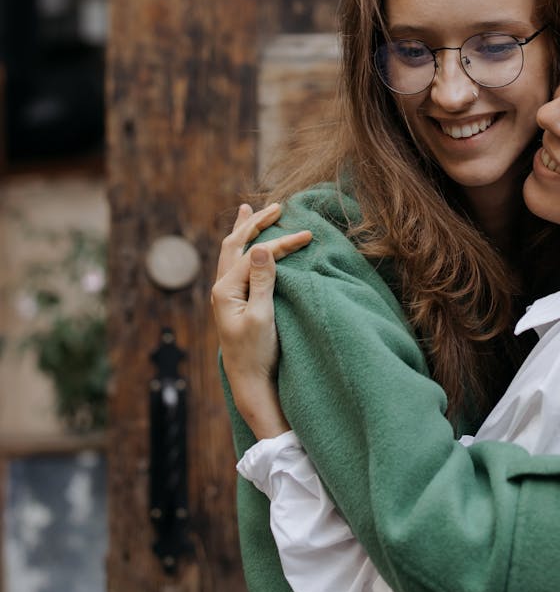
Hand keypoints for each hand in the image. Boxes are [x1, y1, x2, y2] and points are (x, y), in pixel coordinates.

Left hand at [212, 204, 311, 437]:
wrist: (250, 384)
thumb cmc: (257, 354)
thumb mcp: (262, 317)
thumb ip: (261, 280)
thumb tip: (259, 247)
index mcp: (224, 290)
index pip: (255, 255)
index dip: (281, 243)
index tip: (307, 235)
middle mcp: (221, 289)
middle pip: (235, 245)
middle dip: (255, 224)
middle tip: (276, 207)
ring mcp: (226, 296)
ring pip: (232, 253)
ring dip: (244, 232)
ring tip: (249, 212)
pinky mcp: (235, 303)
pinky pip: (236, 265)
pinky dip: (243, 249)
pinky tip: (249, 246)